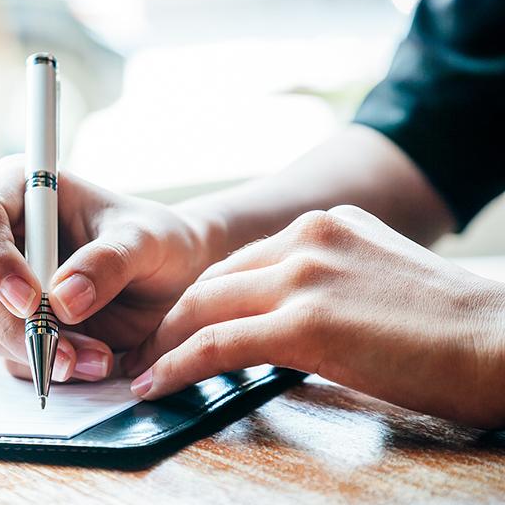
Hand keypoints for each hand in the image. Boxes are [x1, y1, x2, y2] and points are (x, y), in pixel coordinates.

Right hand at [0, 155, 215, 382]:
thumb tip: (63, 301)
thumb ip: (108, 262)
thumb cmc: (158, 241)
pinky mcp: (16, 324)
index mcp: (24, 190)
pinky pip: (11, 355)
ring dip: (37, 352)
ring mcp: (3, 284)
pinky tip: (93, 363)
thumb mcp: (146, 241)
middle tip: (66, 354)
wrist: (174, 279)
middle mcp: (4, 236)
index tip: (31, 300)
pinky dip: (48, 367)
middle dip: (16, 324)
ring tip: (99, 359)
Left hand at [123, 205, 504, 427]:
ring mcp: (303, 276)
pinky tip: (156, 384)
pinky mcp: (304, 322)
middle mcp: (307, 238)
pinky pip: (218, 343)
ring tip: (141, 371)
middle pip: (212, 280)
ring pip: (204, 308)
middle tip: (146, 349)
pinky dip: (177, 365)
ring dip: (164, 344)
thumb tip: (286, 313)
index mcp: (324, 225)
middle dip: (172, 318)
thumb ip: (326, 281)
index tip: (180, 323)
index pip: (240, 261)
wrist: (501, 341)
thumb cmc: (448, 325)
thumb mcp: (376, 277)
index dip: (202, 296)